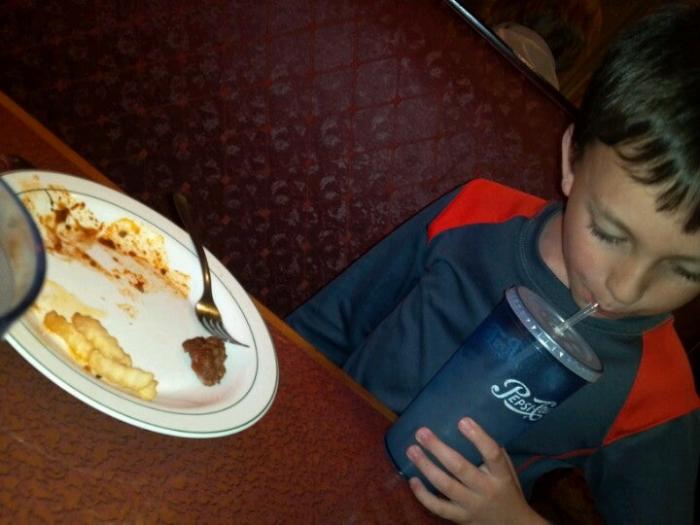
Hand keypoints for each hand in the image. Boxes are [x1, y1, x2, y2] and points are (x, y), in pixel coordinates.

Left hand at [406, 417, 546, 524]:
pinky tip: (412, 479)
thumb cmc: (507, 490)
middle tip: (422, 432)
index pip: (493, 455)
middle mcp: (486, 490)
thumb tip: (471, 425)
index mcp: (501, 475)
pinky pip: (438, 507)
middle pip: (460, 468)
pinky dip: (423, 495)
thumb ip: (493, 453)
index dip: (478, 437)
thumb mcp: (508, 471)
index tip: (462, 421)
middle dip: (438, 449)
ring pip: (445, 486)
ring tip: (412, 450)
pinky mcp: (460, 517)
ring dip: (426, 467)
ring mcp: (471, 506)